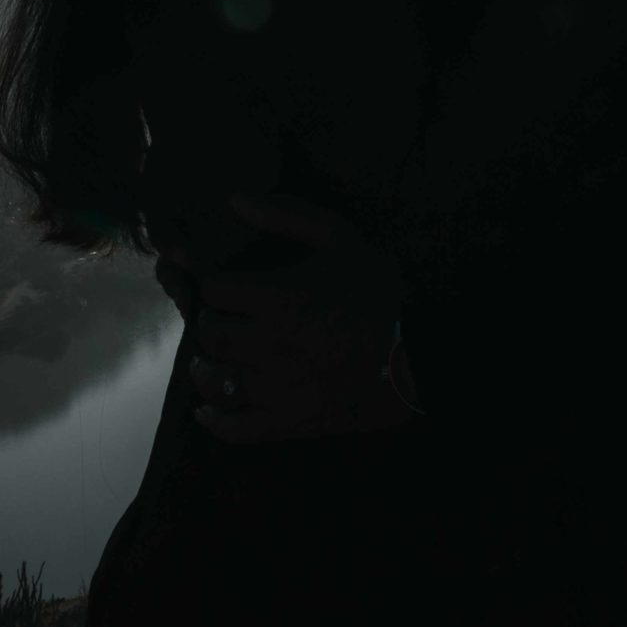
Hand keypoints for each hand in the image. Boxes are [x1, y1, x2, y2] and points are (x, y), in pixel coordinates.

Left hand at [184, 191, 414, 443]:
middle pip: (211, 333)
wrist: (419, 354)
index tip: (228, 286)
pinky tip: (207, 409)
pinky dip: (214, 420)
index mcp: (278, 297)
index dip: (216, 285)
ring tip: (213, 359)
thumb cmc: (380, 293)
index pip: (215, 289)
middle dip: (212, 322)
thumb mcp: (341, 238)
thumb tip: (233, 197)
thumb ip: (286, 214)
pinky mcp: (288, 423)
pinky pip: (235, 428)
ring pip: (215, 380)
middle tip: (226, 319)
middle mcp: (269, 343)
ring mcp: (277, 388)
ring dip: (207, 367)